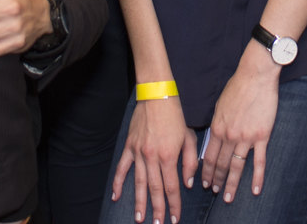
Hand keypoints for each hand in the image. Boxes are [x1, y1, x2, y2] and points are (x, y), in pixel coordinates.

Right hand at [110, 95, 197, 223]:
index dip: (174, 204)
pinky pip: (122, 168)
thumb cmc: (176, 116)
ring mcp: (139, 152)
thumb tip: (188, 183)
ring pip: (138, 183)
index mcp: (169, 156)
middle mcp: (153, 157)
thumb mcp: (189, 137)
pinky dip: (118, 183)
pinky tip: (116, 196)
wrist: (157, 95)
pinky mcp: (130, 146)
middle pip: (155, 189)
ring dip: (139, 202)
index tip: (174, 218)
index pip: (172, 187)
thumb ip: (190, 162)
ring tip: (140, 218)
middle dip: (157, 209)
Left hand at [202, 45, 278, 202]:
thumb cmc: (238, 87)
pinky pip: (259, 161)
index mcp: (217, 127)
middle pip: (221, 164)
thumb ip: (217, 123)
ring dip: (231, 184)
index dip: (207, 171)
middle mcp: (229, 135)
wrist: (256, 76)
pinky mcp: (261, 136)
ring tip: (228, 197)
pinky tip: (255, 190)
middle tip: (214, 192)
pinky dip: (257, 177)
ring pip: (237, 167)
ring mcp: (246, 137)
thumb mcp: (219, 105)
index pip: (209, 156)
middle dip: (216, 180)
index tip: (204, 182)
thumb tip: (214, 137)